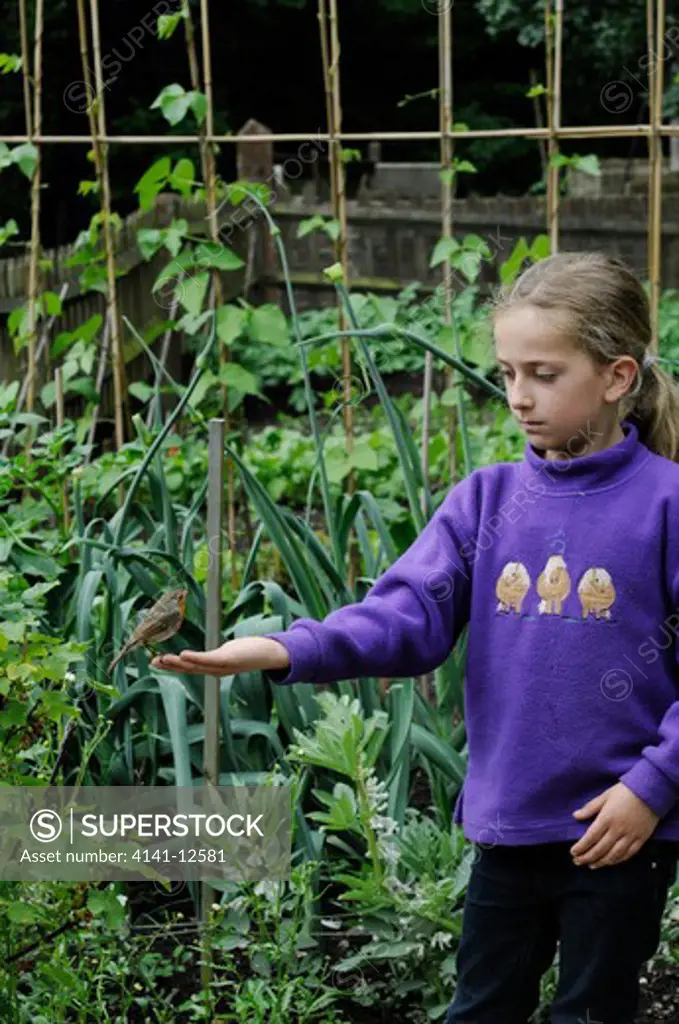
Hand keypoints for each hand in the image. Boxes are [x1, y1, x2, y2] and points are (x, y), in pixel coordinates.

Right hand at [150, 637, 289, 677]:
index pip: (189, 668)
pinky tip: (182, 654)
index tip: (155, 662)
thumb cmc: (248, 651)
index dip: (172, 666)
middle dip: (170, 666)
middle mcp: (215, 671)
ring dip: (178, 664)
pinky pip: (208, 660)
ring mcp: (221, 667)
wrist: (268, 654)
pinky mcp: (228, 660)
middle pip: (189, 669)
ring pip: (195, 666)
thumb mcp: (228, 652)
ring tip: (163, 659)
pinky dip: (195, 658)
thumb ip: (216, 655)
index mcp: (213, 668)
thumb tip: (207, 653)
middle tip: (153, 662)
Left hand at [570, 782, 659, 868]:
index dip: (581, 847)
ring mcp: (630, 836)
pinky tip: (610, 862)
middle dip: (587, 857)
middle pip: (600, 849)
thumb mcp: (604, 796)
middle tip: (578, 861)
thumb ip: (590, 808)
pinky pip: (628, 854)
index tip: (573, 852)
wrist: (650, 791)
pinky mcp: (641, 839)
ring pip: (613, 855)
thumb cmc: (625, 791)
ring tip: (591, 865)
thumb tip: (575, 816)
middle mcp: (617, 830)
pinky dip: (617, 861)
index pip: (590, 837)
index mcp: (606, 818)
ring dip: (601, 862)